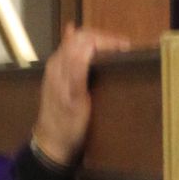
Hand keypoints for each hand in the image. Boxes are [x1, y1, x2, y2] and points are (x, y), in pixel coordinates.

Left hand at [32, 24, 130, 168]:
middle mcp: (57, 61)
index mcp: (62, 65)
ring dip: (97, 41)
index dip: (107, 39)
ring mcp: (56, 67)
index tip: (126, 48)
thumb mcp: (75, 99)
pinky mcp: (58, 74)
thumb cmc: (68, 124)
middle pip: (82, 37)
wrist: (51, 142)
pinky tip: (88, 42)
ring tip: (116, 49)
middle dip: (104, 38)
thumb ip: (76, 68)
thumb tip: (84, 41)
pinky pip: (72, 51)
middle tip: (125, 48)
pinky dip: (85, 45)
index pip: (86, 38)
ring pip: (77, 42)